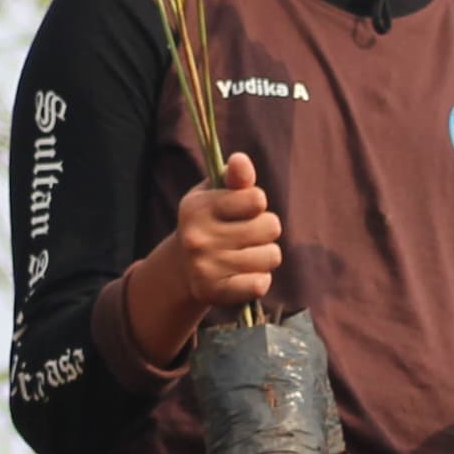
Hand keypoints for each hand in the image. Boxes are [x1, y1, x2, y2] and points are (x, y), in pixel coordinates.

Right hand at [123, 155, 280, 361]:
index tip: (244, 209)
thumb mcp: (216, 193)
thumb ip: (235, 178)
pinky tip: (246, 275)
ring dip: (266, 255)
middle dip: (266, 229)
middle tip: (248, 234)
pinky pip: (259, 284)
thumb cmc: (209, 221)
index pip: (257, 199)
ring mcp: (204, 268)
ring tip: (246, 254)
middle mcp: (197, 238)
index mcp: (197, 208)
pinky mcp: (214, 293)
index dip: (257, 203)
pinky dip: (260, 280)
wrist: (182, 267)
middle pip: (270, 227)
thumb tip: (240, 160)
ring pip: (271, 256)